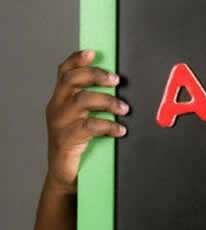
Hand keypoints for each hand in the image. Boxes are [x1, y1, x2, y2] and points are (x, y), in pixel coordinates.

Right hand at [45, 50, 128, 194]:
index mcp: (60, 99)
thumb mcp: (83, 118)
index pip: (64, 72)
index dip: (77, 60)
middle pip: (72, 80)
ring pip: (82, 101)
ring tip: (124, 108)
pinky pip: (89, 126)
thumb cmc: (80, 143)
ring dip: (107, 101)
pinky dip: (108, 125)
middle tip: (117, 80)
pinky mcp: (67, 139)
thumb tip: (120, 85)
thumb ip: (94, 102)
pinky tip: (120, 129)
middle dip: (95, 75)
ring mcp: (60, 123)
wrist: (66, 176)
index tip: (93, 53)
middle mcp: (57, 107)